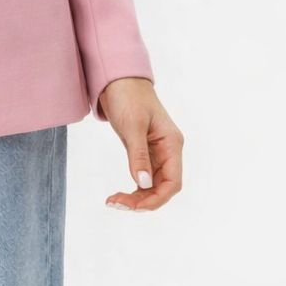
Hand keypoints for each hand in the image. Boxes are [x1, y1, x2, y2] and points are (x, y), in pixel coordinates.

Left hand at [98, 77, 182, 211]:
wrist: (118, 79)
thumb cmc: (128, 96)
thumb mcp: (132, 125)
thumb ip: (138, 155)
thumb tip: (142, 183)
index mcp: (172, 144)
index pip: (173, 182)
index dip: (156, 198)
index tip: (133, 206)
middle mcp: (168, 150)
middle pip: (162, 187)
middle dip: (142, 200)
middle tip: (116, 203)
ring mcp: (156, 151)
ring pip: (152, 185)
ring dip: (136, 197)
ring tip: (113, 201)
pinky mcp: (144, 151)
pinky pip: (143, 176)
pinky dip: (133, 187)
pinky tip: (120, 193)